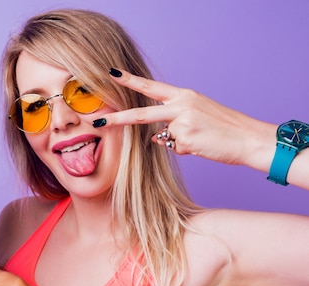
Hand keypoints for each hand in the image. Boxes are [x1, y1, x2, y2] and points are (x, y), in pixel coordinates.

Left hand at [97, 69, 275, 167]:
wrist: (249, 139)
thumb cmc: (223, 129)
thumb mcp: (196, 118)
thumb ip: (172, 123)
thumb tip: (154, 137)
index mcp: (184, 96)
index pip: (151, 87)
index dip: (130, 81)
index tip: (111, 74)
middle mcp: (181, 105)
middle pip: (141, 113)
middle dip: (118, 118)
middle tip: (97, 120)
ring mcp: (183, 121)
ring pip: (164, 137)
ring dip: (179, 141)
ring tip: (202, 137)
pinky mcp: (186, 138)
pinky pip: (176, 149)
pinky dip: (187, 150)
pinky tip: (203, 145)